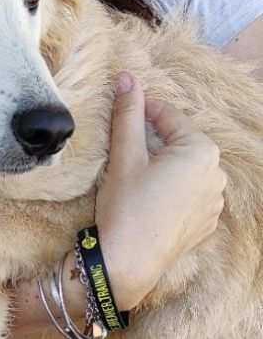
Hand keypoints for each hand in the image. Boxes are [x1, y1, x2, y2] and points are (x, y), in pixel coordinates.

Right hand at [96, 72, 225, 310]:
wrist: (127, 262)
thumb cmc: (126, 206)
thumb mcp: (125, 156)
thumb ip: (128, 114)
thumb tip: (126, 77)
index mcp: (201, 151)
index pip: (169, 116)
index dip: (142, 110)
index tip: (121, 110)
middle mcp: (217, 174)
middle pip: (179, 143)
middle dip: (152, 140)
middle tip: (123, 149)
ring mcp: (215, 201)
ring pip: (184, 169)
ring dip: (162, 164)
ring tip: (133, 176)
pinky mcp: (206, 222)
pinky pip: (189, 192)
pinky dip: (170, 188)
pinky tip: (148, 198)